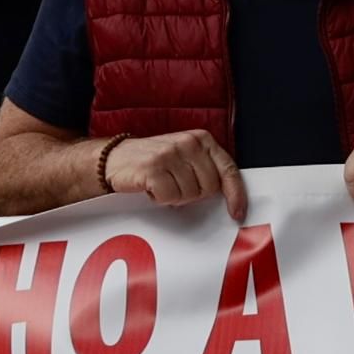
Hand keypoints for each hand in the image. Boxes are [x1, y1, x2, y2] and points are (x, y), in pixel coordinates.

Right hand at [102, 131, 247, 217]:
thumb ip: (206, 169)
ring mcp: (171, 154)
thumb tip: (228, 197)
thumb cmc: (155, 161)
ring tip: (162, 184)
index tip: (237, 213)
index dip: (235, 194)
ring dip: (175, 197)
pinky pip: (170, 197)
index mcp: (202, 140)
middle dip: (194, 195)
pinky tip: (152, 187)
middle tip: (176, 186)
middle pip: (209, 188)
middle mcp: (189, 143)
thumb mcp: (185, 157)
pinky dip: (160, 199)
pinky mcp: (154, 168)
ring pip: (190, 195)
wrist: (116, 158)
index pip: (228, 169)